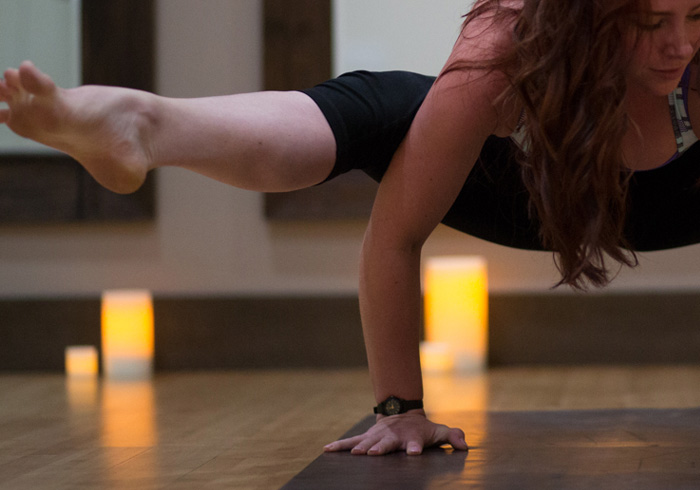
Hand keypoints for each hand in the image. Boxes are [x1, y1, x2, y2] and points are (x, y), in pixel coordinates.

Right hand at [323, 411, 467, 455]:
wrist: (401, 414)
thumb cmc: (421, 429)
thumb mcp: (438, 431)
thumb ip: (452, 436)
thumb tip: (465, 445)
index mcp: (411, 436)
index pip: (415, 442)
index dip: (414, 447)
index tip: (413, 452)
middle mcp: (393, 436)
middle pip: (387, 443)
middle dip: (381, 448)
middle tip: (376, 454)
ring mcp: (378, 436)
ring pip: (368, 442)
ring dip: (361, 448)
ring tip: (354, 455)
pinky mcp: (367, 438)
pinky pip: (351, 442)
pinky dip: (339, 445)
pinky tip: (327, 449)